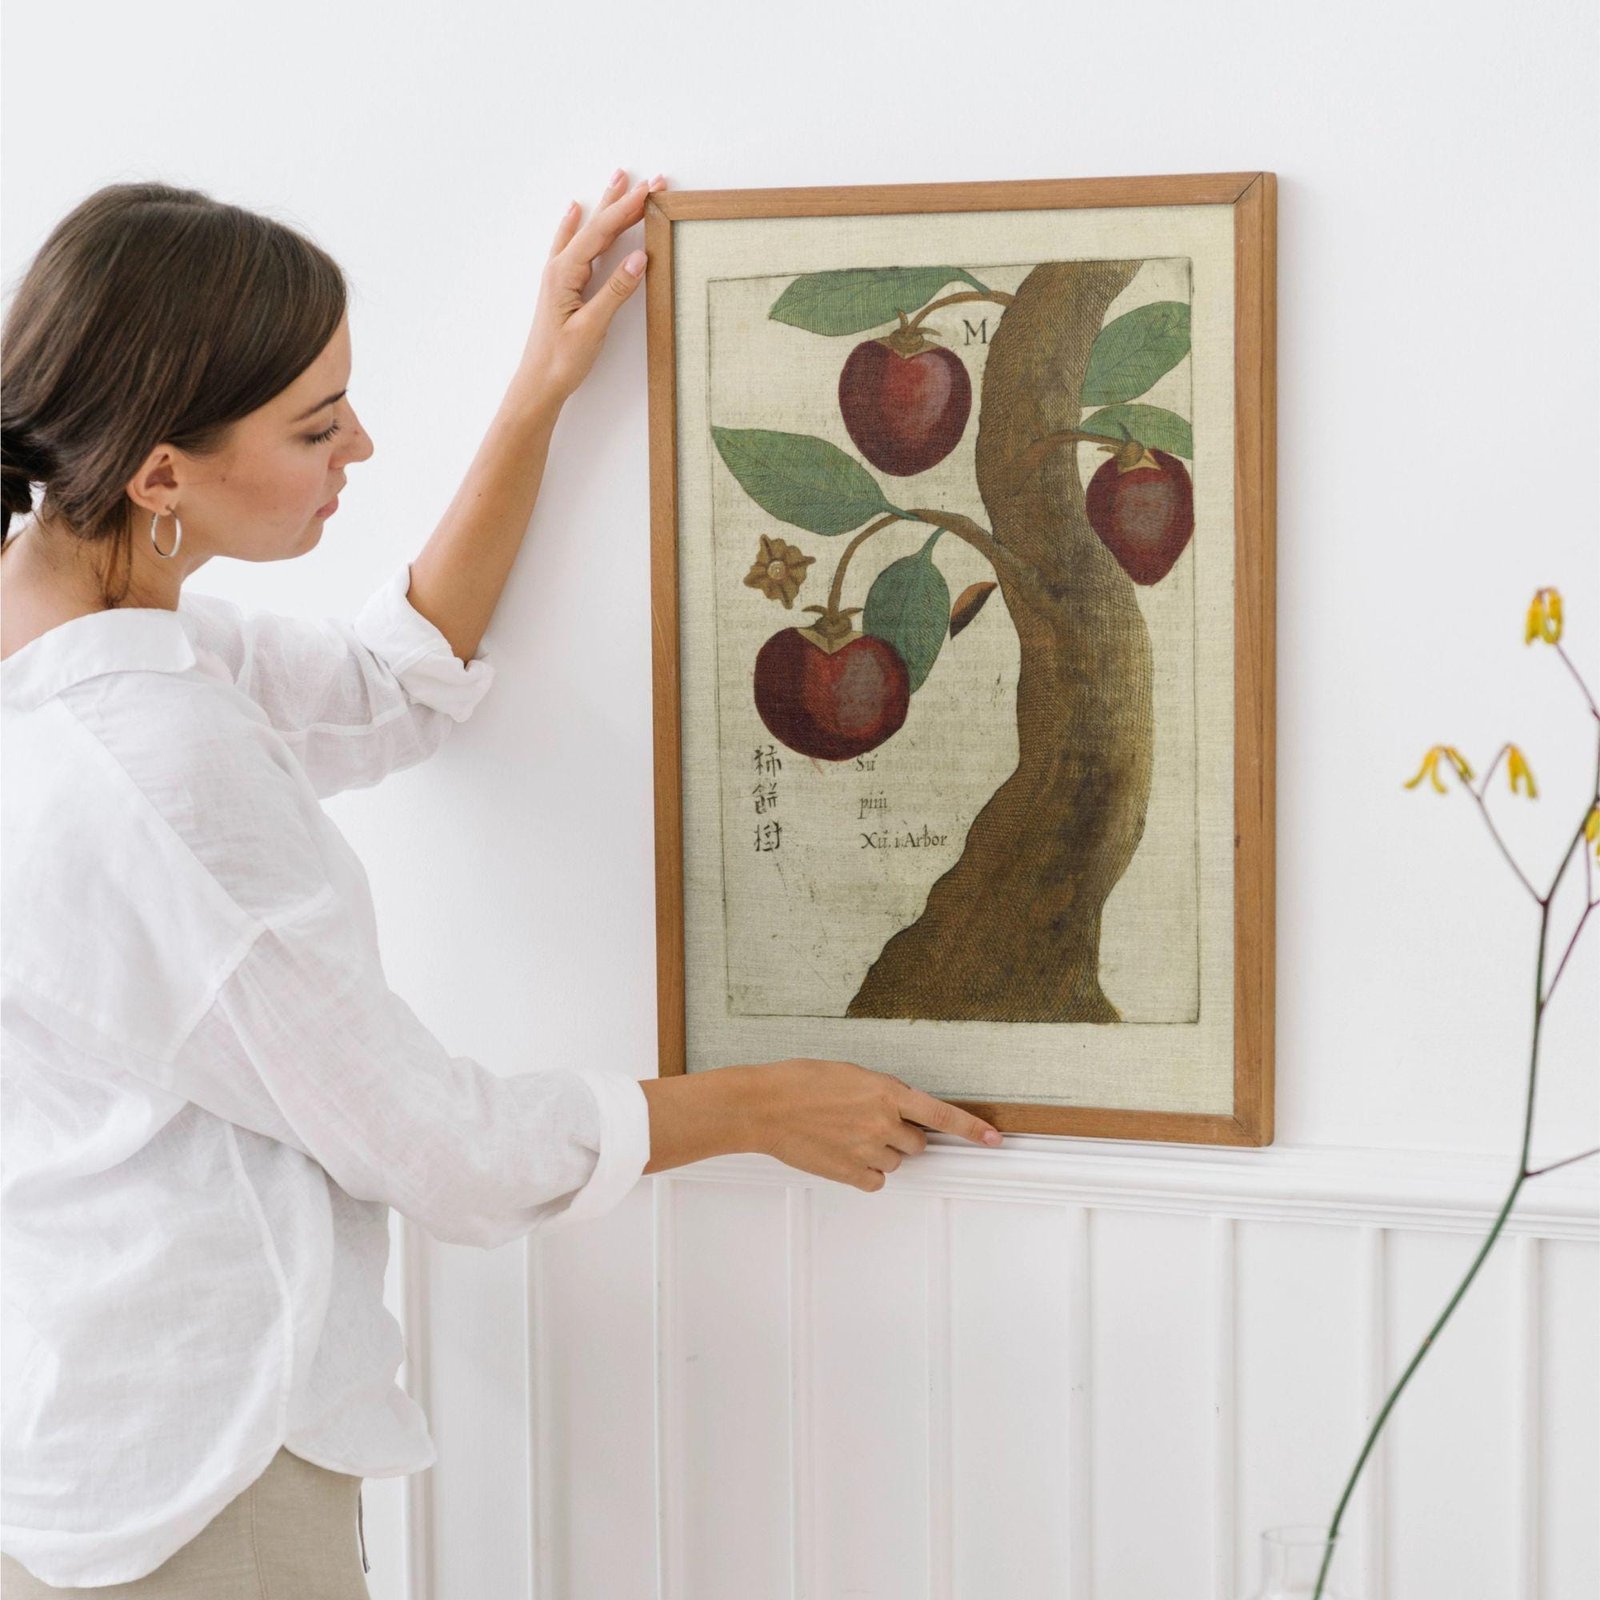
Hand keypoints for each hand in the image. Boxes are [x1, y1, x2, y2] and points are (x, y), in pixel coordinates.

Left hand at [517, 168, 667, 402]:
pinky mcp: (562, 286)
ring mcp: (559, 274)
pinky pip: (573, 244)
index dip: (628, 210)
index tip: (651, 190)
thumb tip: (639, 258)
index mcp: (565, 273)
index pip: (602, 232)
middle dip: (623, 201)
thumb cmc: (561, 360)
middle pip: (596, 225)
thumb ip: (615, 291)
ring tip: (618, 179)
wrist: (538, 383)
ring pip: (587, 230)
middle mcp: (560, 267)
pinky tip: (576, 209)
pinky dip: (579, 224)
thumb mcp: (592, 327)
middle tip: (648, 180)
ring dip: (605, 205)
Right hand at [747, 1058, 1002, 1191]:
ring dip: (880, 1153)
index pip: (942, 1115)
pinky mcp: (849, 1173)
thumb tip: (901, 1110)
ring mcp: (866, 1150)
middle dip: (902, 1136)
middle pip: (918, 1144)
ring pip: (895, 1163)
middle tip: (870, 1124)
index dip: (971, 1129)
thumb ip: (883, 1093)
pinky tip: (842, 1155)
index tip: (994, 1139)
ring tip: (846, 1135)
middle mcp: (882, 1122)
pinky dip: (864, 1172)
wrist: (764, 1106)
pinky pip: (876, 1181)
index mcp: (886, 1092)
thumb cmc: (800, 1082)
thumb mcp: (851, 1075)